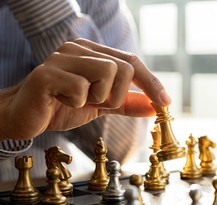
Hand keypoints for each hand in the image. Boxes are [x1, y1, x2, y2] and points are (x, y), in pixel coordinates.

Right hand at [0, 39, 170, 140]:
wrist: (25, 117)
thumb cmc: (62, 107)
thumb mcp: (101, 106)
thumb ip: (127, 104)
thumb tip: (155, 106)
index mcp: (93, 53)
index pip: (132, 62)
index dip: (152, 83)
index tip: (165, 102)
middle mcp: (79, 49)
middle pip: (124, 68)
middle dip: (117, 96)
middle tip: (96, 103)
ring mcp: (62, 57)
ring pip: (107, 73)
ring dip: (98, 98)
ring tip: (77, 101)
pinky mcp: (47, 73)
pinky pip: (81, 89)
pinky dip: (76, 103)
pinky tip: (61, 101)